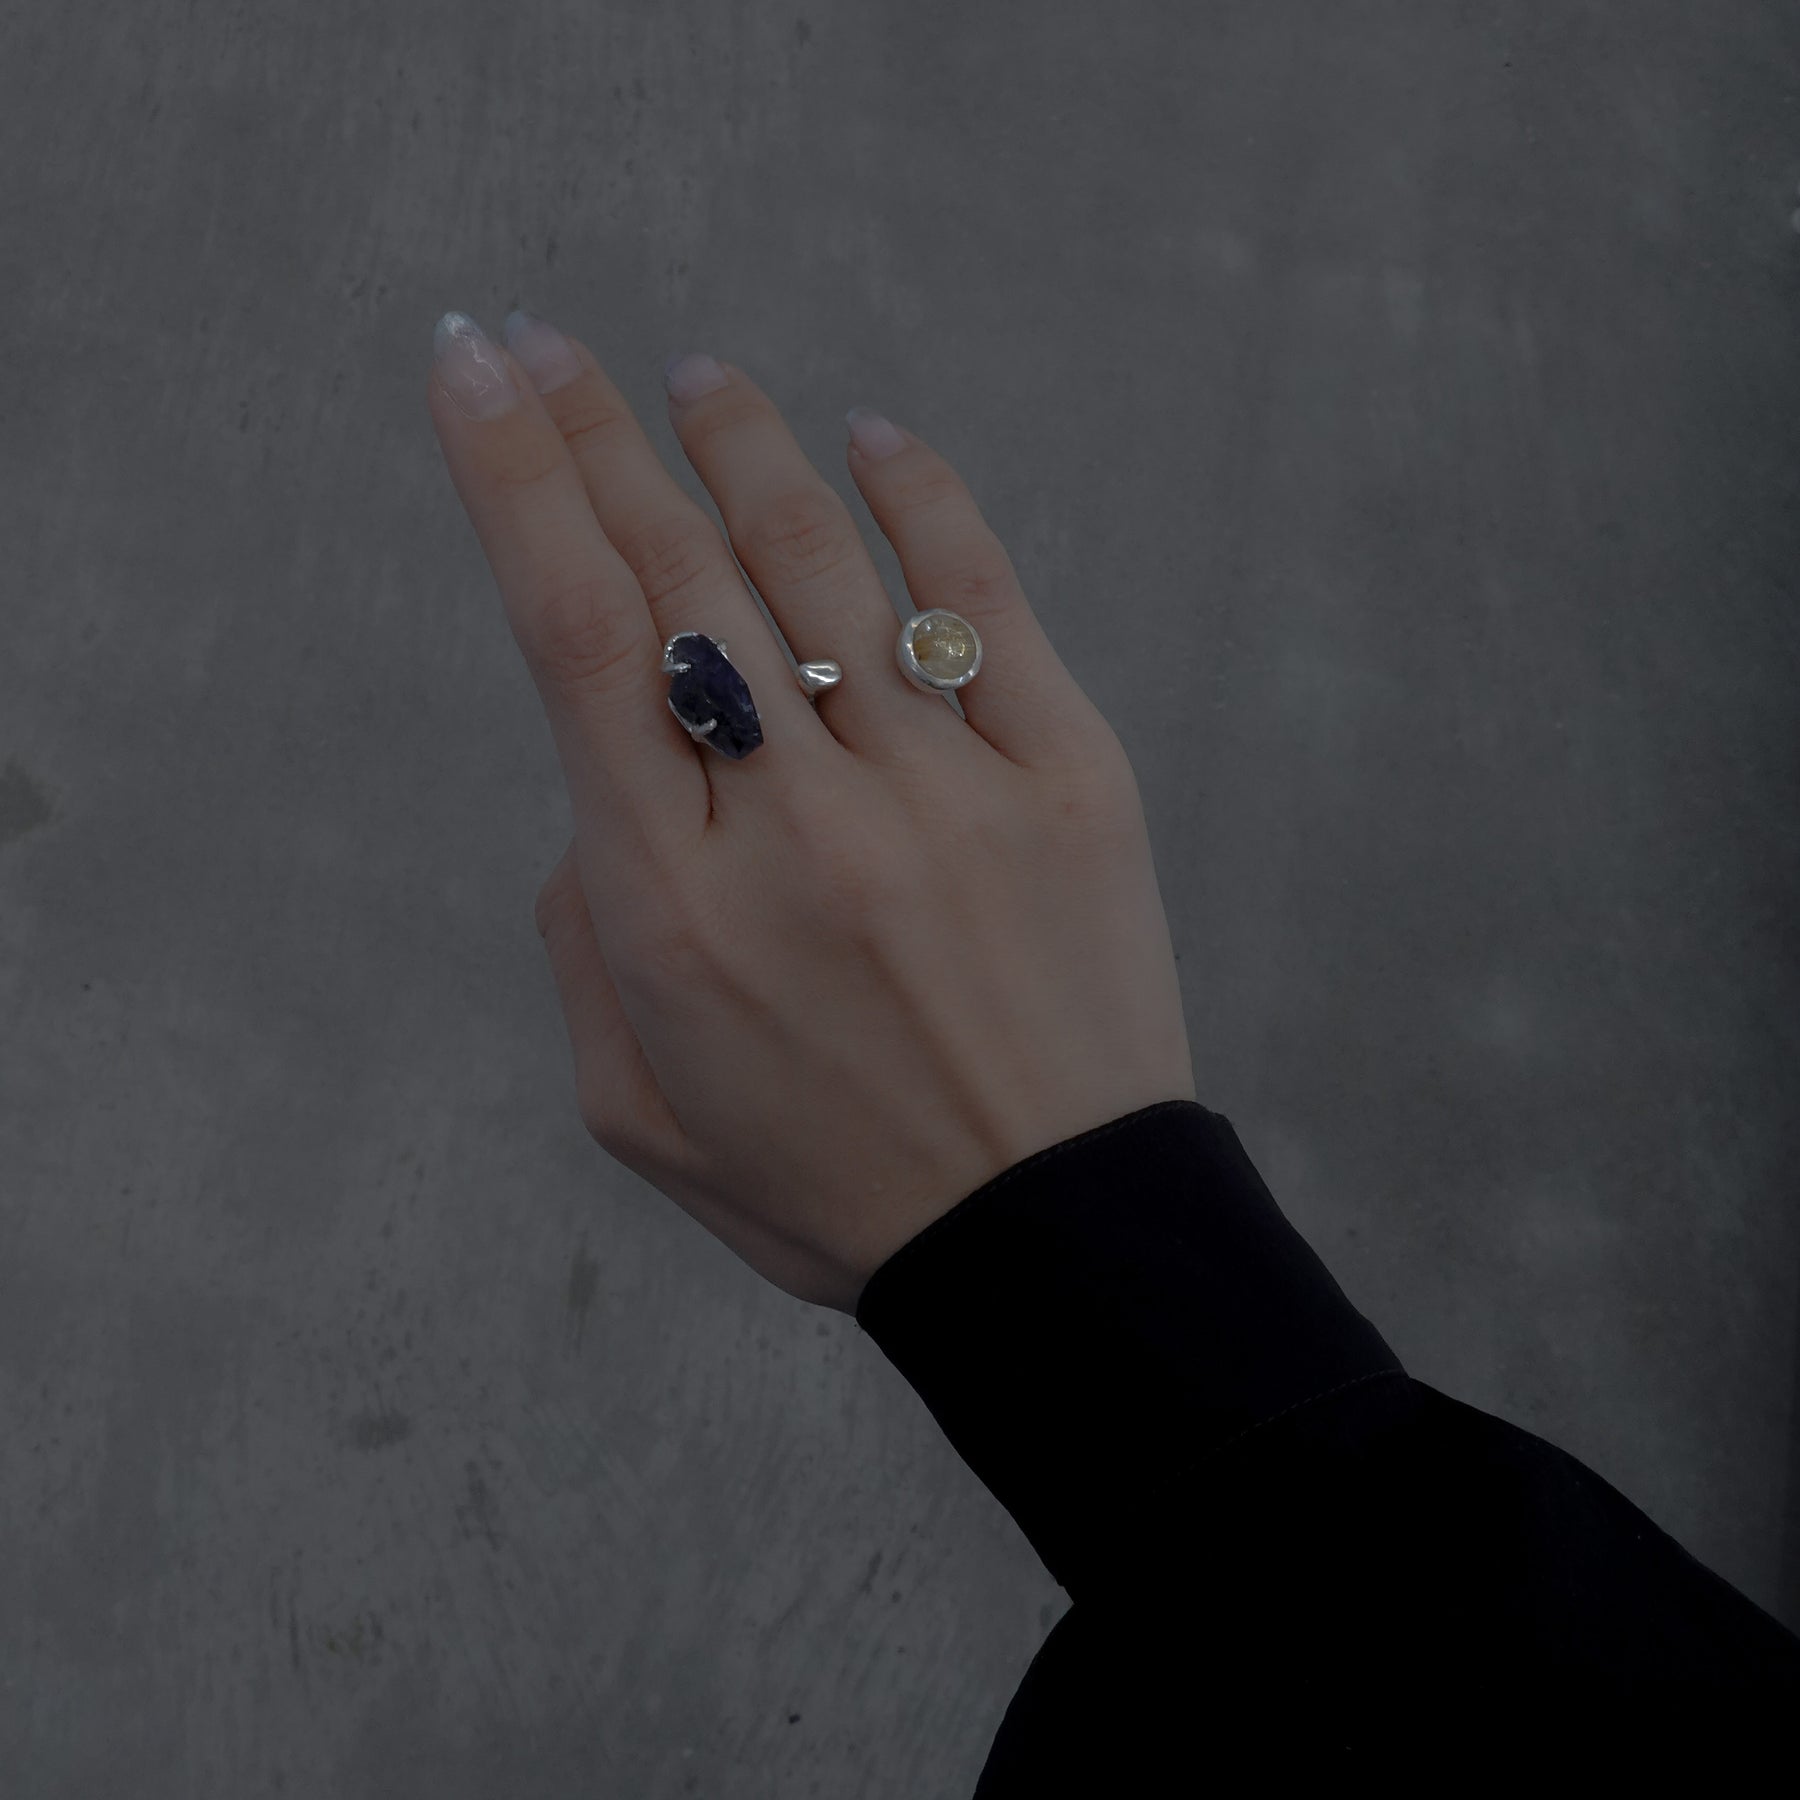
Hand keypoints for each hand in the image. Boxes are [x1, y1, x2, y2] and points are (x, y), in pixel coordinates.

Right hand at [427, 313, 1195, 1313]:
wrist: (1049, 1237)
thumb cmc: (829, 1183)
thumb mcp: (637, 1107)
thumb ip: (587, 939)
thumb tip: (609, 790)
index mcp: (673, 905)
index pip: (573, 635)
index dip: (513, 479)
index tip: (469, 371)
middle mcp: (799, 824)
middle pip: (680, 575)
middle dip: (595, 435)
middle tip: (542, 342)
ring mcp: (945, 791)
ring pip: (822, 565)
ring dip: (742, 447)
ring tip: (692, 376)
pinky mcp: (1068, 779)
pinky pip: (984, 602)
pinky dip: (921, 502)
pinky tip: (867, 438)